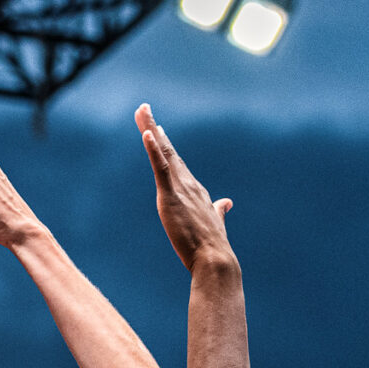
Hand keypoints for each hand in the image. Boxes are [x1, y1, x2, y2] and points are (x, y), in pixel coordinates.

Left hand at [135, 103, 233, 272]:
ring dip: (150, 129)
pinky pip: (161, 167)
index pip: (175, 163)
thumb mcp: (213, 222)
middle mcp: (189, 183)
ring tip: (142, 110)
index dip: (164, 144)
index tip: (155, 128)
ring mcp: (181, 188)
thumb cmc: (213, 246)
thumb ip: (218, 210)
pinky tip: (147, 133)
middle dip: (153, 128)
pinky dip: (153, 149)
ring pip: (162, 152)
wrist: (215, 259)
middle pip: (167, 150)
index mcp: (195, 190)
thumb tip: (226, 203)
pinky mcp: (171, 196)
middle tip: (143, 108)